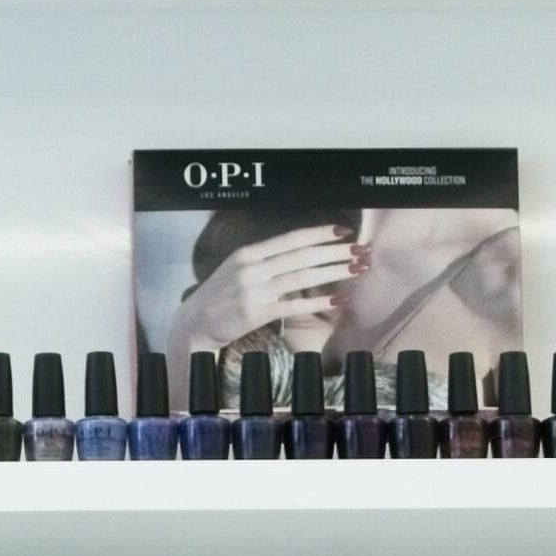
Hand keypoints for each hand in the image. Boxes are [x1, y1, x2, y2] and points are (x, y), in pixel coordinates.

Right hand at [168, 224, 359, 355]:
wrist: (194, 322)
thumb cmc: (220, 296)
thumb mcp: (238, 269)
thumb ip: (265, 260)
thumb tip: (300, 254)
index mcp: (248, 252)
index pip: (291, 238)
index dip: (320, 233)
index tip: (344, 232)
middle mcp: (252, 267)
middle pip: (302, 255)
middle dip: (335, 252)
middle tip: (361, 251)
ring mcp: (253, 290)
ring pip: (301, 276)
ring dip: (333, 272)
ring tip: (356, 270)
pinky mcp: (255, 313)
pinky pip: (292, 304)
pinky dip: (316, 301)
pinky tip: (336, 300)